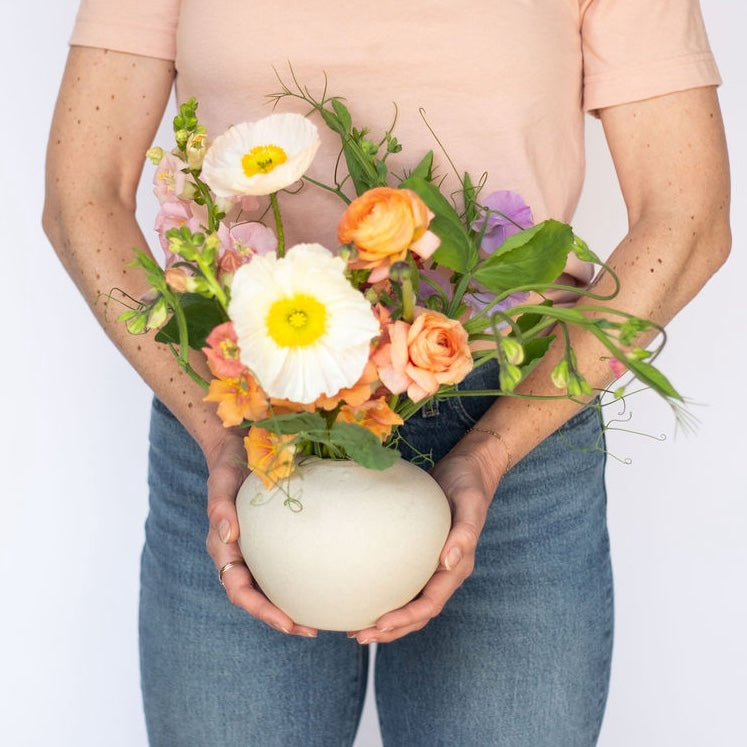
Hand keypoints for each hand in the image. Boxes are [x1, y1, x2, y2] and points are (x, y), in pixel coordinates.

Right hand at [204, 430, 317, 637]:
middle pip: (257, 599)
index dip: (260, 610)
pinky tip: (326, 583)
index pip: (238, 590)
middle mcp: (240, 555)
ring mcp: (257, 549)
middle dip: (280, 619)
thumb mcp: (221, 481)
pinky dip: (301, 580)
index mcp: (224, 548)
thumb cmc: (228, 465)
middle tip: (310, 631)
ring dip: (292, 606)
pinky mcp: (275, 539)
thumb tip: (228, 536)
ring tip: (320, 619)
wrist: (237, 448)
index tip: (286, 622)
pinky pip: (286, 565)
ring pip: (272, 587)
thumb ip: (219, 507)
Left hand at [350, 432, 505, 643]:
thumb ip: (464, 533)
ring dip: (386, 620)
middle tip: (358, 636)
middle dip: (391, 630)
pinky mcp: (420, 555)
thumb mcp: (470, 504)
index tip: (380, 624)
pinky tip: (361, 590)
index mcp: (458, 567)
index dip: (407, 618)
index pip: (431, 604)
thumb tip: (448, 562)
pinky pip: (401, 580)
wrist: (468, 469)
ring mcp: (432, 566)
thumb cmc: (469, 485)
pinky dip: (384, 592)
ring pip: (409, 602)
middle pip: (418, 613)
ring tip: (356, 628)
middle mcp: (445, 572)